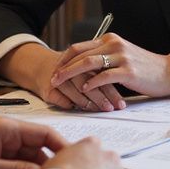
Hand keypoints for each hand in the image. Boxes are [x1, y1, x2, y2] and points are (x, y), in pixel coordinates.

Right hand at [0, 42, 125, 112]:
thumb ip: (103, 72)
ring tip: (101, 109)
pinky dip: (71, 104)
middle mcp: (72, 68)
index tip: (121, 102)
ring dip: (89, 101)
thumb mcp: (87, 67)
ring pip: (76, 88)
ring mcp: (59, 78)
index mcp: (84, 59)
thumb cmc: (71, 70)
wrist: (43, 67)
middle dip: (103, 96)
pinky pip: (61, 98)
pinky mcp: (48, 89)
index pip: (100, 72)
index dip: (112, 88)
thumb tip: (126, 86)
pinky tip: (79, 109)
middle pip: (89, 80)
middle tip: (113, 108)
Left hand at [51, 33, 169, 100]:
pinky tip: (84, 90)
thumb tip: (81, 67)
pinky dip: (91, 83)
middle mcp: (114, 44)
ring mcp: (121, 56)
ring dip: (70, 74)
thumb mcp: (121, 56)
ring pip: (88, 63)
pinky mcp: (128, 71)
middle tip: (52, 79)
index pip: (79, 46)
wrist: (167, 72)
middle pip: (80, 53)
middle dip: (63, 67)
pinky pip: (104, 76)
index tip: (54, 70)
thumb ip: (104, 57)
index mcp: (110, 40)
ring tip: (60, 84)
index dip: (64, 59)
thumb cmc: (143, 67)